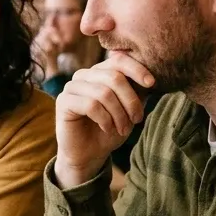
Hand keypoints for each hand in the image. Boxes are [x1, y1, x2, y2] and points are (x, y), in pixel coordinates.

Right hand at [54, 53, 153, 187]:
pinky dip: (104, 119)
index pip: (118, 60)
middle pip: (114, 77)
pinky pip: (90, 105)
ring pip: (103, 92)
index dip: (136, 69)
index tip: (151, 84)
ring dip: (119, 114)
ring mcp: (71, 87)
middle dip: (130, 100)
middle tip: (137, 119)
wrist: (89, 154)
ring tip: (123, 128)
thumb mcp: (129, 109)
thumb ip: (137, 91)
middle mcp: (84, 75)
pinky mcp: (63, 102)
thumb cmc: (110, 130)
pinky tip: (107, 128)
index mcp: (99, 72)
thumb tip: (151, 78)